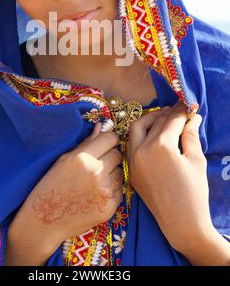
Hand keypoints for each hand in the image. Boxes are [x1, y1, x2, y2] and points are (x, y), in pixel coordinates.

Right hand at [6, 121, 123, 263]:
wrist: (44, 220)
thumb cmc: (51, 185)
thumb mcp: (64, 159)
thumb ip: (86, 143)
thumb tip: (102, 126)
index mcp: (83, 158)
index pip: (111, 138)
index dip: (108, 140)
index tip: (104, 144)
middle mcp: (96, 173)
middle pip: (118, 155)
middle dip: (110, 156)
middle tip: (97, 164)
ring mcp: (104, 192)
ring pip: (121, 172)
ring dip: (112, 174)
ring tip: (95, 180)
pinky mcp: (109, 208)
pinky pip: (119, 191)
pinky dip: (111, 191)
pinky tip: (95, 194)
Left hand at [126, 101, 212, 254]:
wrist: (180, 222)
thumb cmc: (194, 192)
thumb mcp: (195, 160)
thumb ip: (190, 135)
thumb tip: (192, 117)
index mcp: (161, 146)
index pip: (171, 119)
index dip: (181, 110)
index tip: (187, 105)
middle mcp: (142, 150)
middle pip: (154, 122)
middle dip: (166, 113)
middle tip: (177, 111)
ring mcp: (133, 160)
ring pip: (135, 129)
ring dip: (148, 120)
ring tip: (163, 119)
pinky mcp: (130, 170)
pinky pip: (131, 144)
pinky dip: (140, 135)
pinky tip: (152, 135)